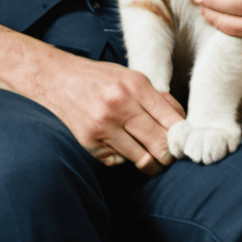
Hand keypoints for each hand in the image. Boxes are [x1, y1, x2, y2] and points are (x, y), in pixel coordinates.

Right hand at [27, 49, 184, 174]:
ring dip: (151, 163)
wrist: (58, 79)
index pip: (172, 122)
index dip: (183, 138)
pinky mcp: (90, 142)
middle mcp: (119, 106)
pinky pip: (119, 162)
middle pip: (161, 146)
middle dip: (170, 155)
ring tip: (151, 157)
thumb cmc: (100, 78)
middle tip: (170, 155)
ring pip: (143, 160)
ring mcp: (103, 126)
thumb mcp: (132, 77)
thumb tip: (182, 125)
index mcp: (134, 86)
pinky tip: (121, 146)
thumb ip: (158, 99)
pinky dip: (125, 158)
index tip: (183, 143)